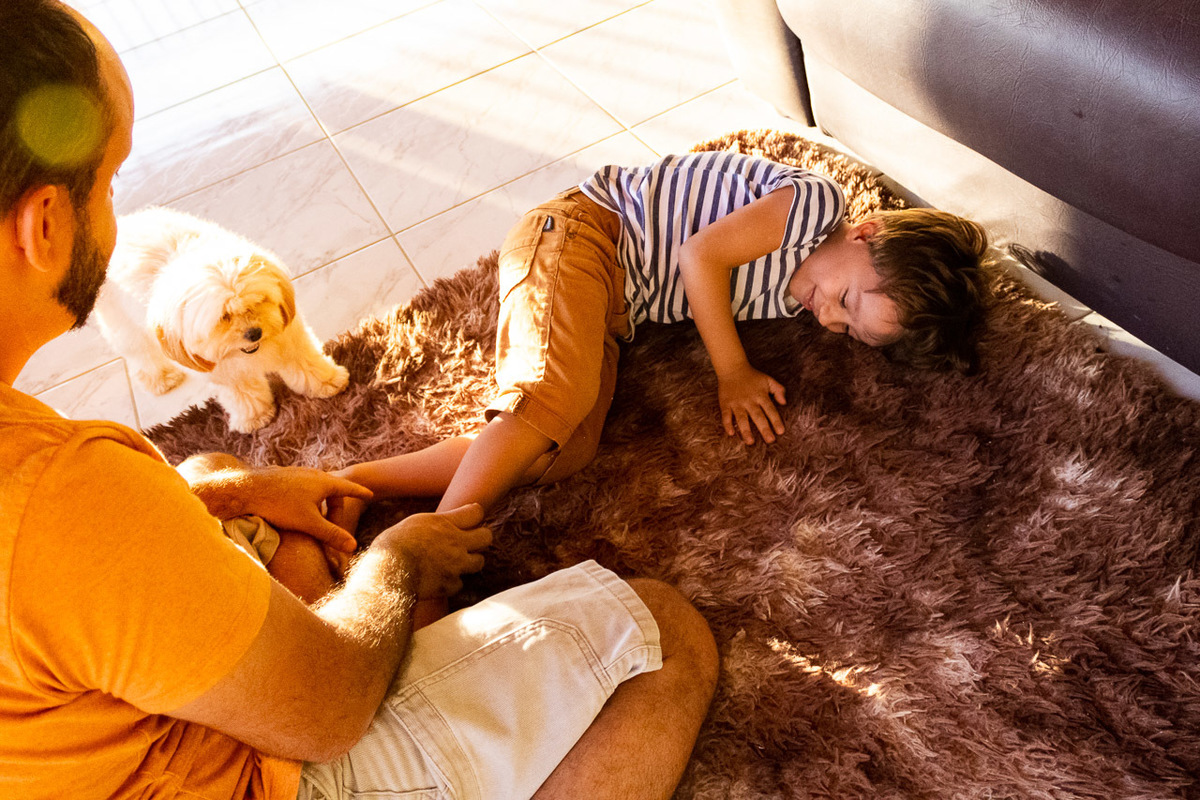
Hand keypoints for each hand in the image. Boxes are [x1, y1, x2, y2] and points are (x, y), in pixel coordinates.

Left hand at [179, 453, 371, 553]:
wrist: (246, 488)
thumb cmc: (279, 505)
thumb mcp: (309, 523)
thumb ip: (332, 535)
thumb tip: (353, 547)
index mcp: (324, 482)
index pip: (349, 487)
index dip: (360, 492)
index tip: (370, 493)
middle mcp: (312, 473)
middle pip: (332, 489)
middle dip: (336, 504)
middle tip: (335, 522)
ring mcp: (297, 473)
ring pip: (316, 487)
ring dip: (320, 501)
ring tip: (315, 516)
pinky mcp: (282, 475)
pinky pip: (302, 486)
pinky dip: (306, 498)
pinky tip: (295, 508)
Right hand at [373, 504, 491, 598]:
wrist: (387, 573)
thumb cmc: (391, 546)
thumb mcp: (412, 523)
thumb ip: (435, 523)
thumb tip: (445, 522)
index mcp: (444, 523)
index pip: (476, 512)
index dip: (474, 515)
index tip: (468, 520)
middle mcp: (455, 543)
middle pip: (486, 537)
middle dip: (480, 539)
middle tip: (469, 542)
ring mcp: (455, 565)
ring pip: (479, 562)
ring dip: (469, 562)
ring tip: (454, 562)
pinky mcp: (450, 585)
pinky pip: (459, 583)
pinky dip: (451, 583)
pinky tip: (439, 579)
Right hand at [717, 364, 786, 444]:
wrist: (732, 368)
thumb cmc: (752, 376)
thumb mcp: (768, 380)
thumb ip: (779, 390)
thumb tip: (784, 402)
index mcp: (760, 395)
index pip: (770, 410)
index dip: (776, 421)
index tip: (780, 431)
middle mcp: (749, 400)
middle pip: (758, 416)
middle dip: (764, 429)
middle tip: (770, 440)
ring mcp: (736, 402)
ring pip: (741, 418)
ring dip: (746, 430)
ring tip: (750, 442)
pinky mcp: (725, 403)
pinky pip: (726, 415)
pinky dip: (727, 424)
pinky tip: (731, 433)